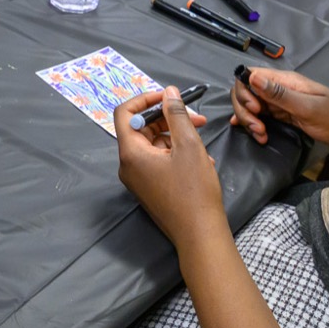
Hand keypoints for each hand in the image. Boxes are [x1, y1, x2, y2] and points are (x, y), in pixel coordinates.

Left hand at [114, 88, 223, 244]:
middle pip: (142, 129)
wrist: (199, 234)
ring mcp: (138, 179)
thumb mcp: (189, 145)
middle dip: (169, 119)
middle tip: (198, 118)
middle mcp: (128, 166)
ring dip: (178, 138)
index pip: (125, 113)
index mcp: (130, 153)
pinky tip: (201, 161)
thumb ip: (176, 115)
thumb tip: (168, 93)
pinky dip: (178, 155)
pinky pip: (159, 162)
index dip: (146, 99)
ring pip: (154, 145)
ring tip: (203, 147)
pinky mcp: (150, 188)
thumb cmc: (194, 190)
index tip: (169, 97)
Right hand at [229, 67, 328, 150]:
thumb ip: (279, 93)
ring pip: (253, 105)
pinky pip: (262, 115)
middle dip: (245, 111)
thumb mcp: (307, 107)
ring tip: (261, 136)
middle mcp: (281, 88)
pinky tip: (256, 134)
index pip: (251, 75)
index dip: (245, 92)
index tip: (254, 110)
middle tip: (258, 129)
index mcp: (286, 80)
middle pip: (248, 91)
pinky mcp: (284, 114)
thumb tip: (252, 77)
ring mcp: (282, 101)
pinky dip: (256, 124)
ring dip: (251, 121)